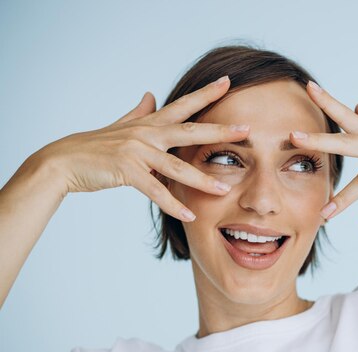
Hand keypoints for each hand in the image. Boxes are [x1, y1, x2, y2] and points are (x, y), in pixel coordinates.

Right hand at [33, 75, 249, 221]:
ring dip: (202, 180)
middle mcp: (147, 133)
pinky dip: (173, 204)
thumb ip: (140, 112)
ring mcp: (137, 151)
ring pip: (177, 167)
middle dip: (219, 131)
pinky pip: (155, 190)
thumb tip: (151, 95)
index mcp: (149, 123)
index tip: (227, 82)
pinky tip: (189, 215)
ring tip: (224, 190)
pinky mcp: (127, 170)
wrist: (64, 160)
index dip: (206, 93)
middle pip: (190, 131)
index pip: (183, 105)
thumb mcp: (121, 125)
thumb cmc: (95, 145)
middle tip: (245, 129)